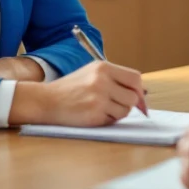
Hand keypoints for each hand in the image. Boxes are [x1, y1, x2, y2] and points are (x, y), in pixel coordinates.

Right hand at [10, 61, 145, 126]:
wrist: (47, 100)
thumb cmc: (71, 88)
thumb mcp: (92, 73)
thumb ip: (115, 79)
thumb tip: (142, 94)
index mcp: (103, 67)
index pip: (135, 78)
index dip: (138, 90)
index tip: (137, 97)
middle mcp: (102, 80)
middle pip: (134, 97)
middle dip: (128, 103)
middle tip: (116, 104)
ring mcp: (99, 98)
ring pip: (125, 110)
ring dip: (117, 113)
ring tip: (101, 108)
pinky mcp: (94, 114)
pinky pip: (113, 120)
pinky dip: (107, 120)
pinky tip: (93, 114)